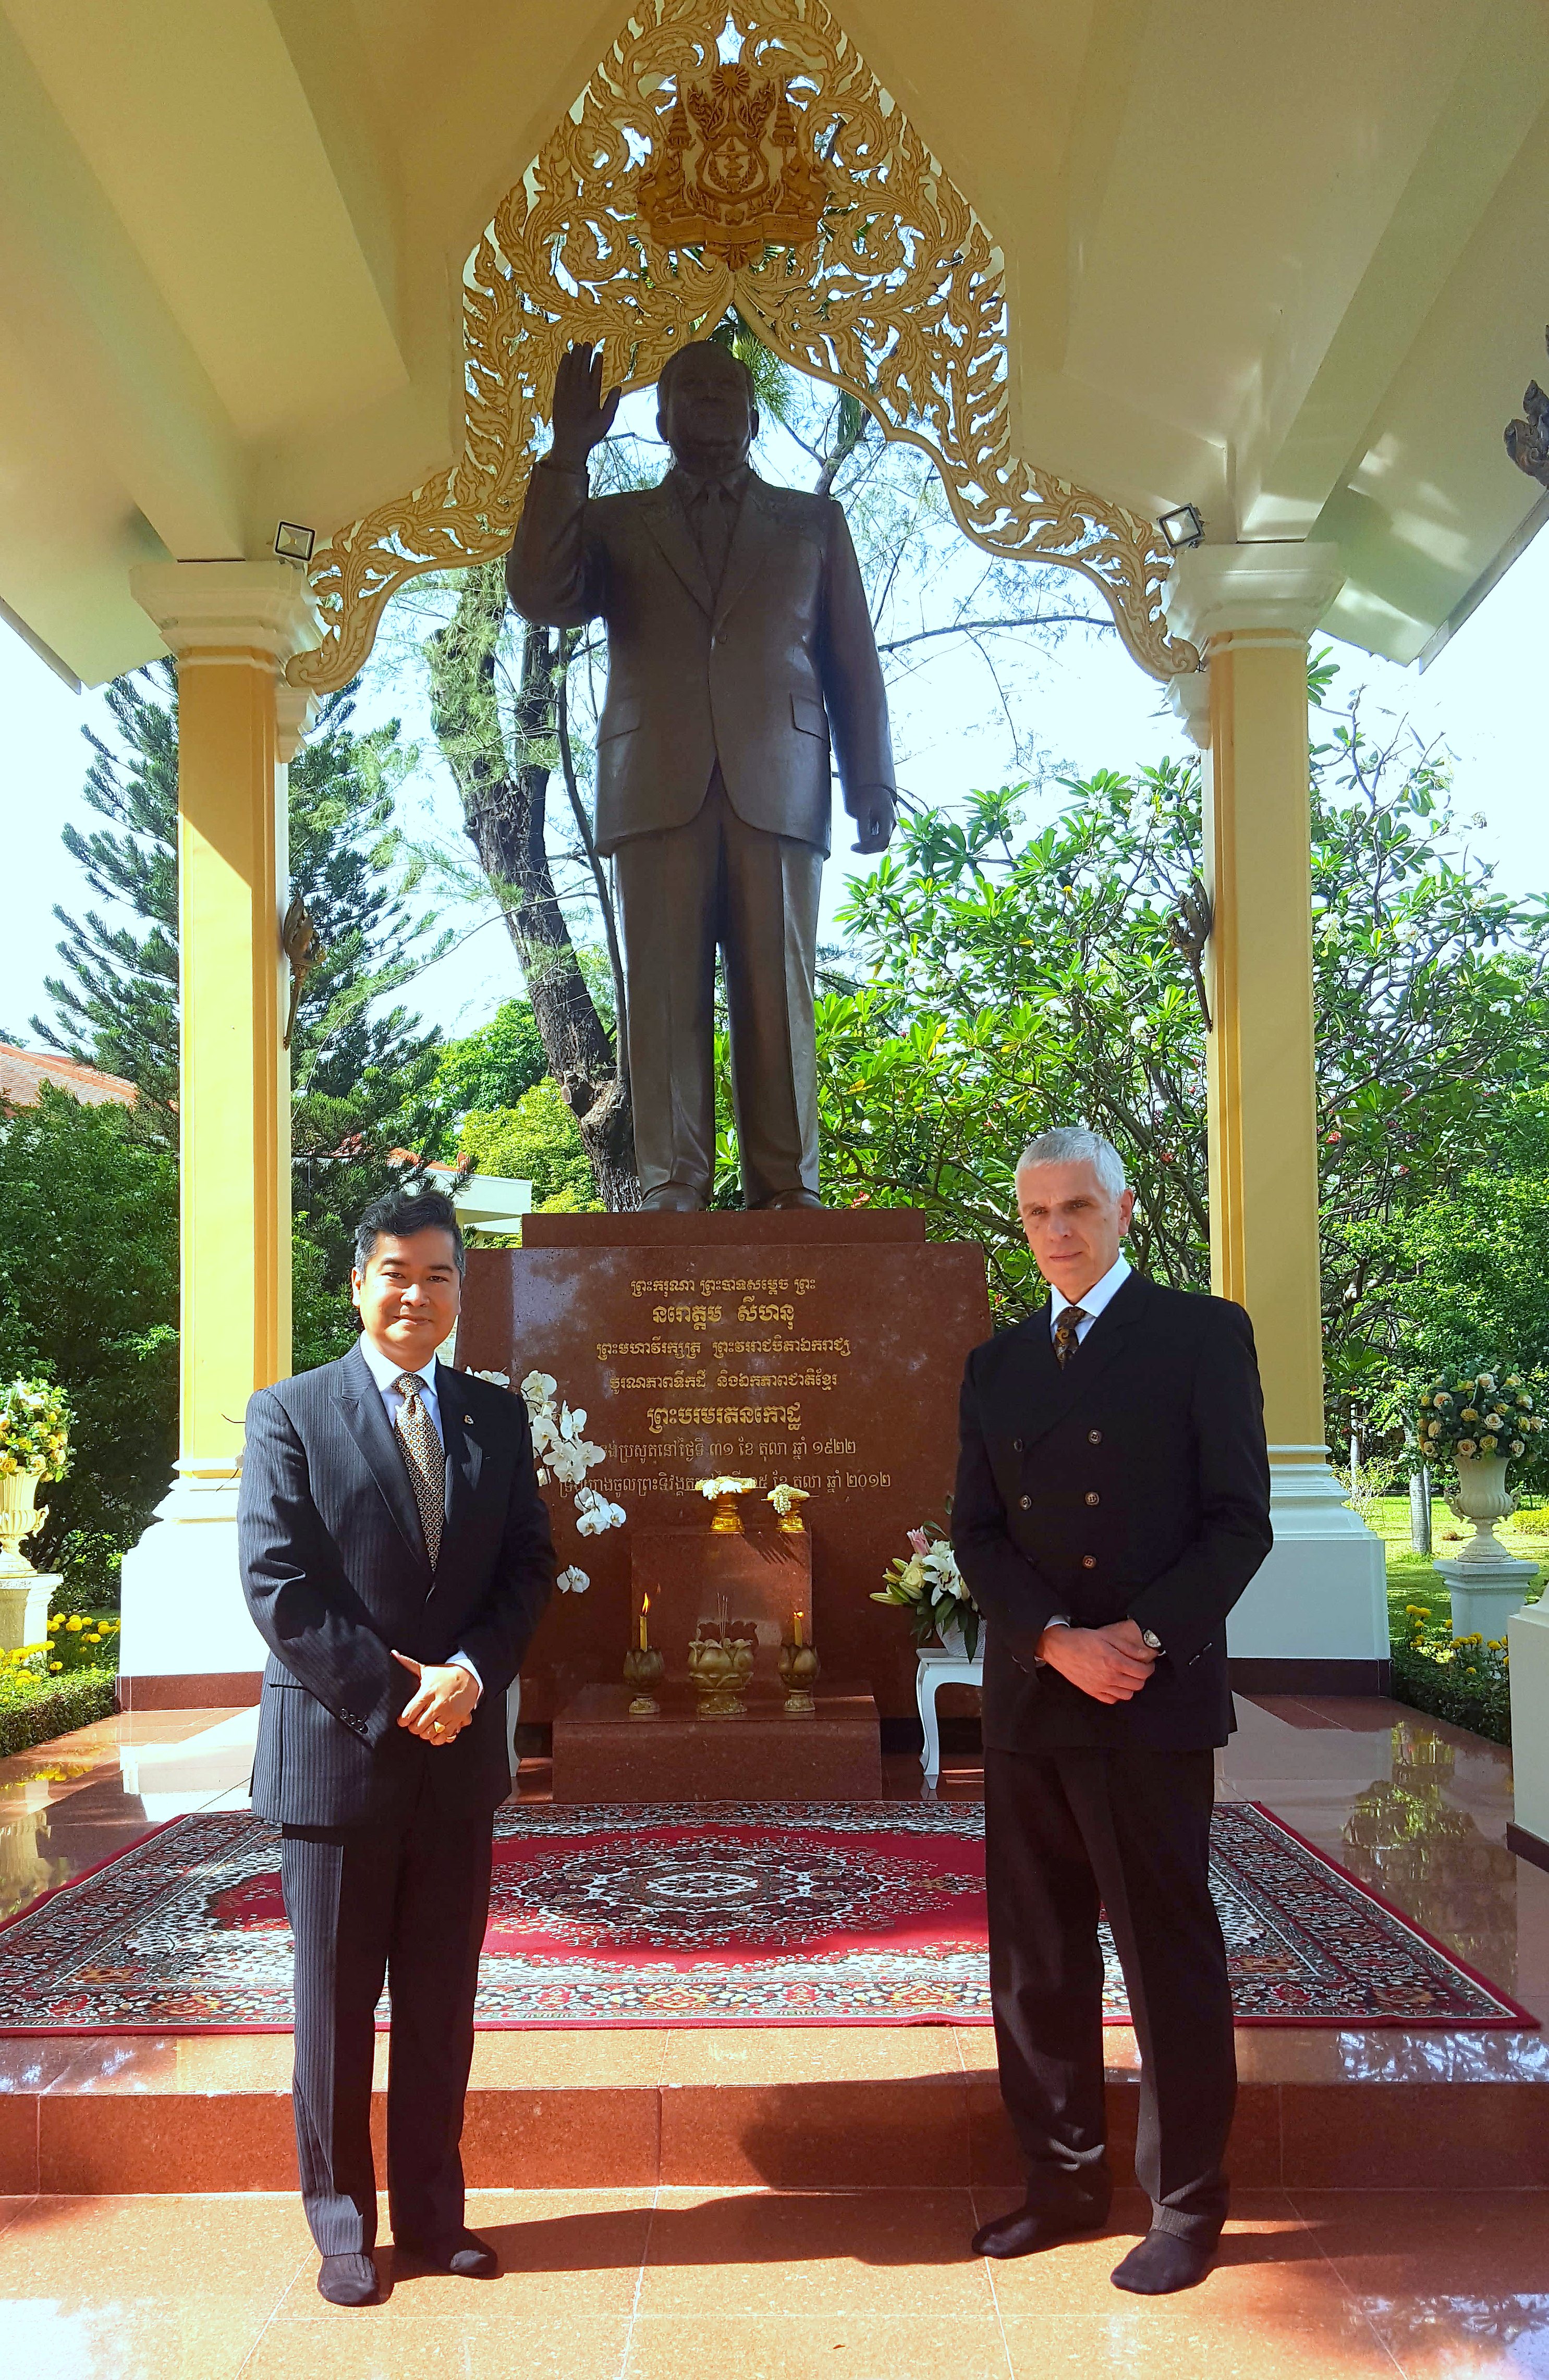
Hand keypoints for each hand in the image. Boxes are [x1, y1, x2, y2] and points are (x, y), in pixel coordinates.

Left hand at [392, 1651, 478, 1743]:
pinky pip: (445, 1736)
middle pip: (418, 1726)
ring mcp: (448, 1713)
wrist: (469, 1676)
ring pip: (430, 1732)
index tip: (402, 1721)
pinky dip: (437, 1738)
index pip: (410, 1713)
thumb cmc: (444, 1674)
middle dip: (413, 1728)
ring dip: (424, 1733)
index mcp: (428, 1692)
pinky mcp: (457, 1719)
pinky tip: (434, 1734)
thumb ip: (408, 1664)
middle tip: (413, 1724)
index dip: (403, 1720)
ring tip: (423, 1728)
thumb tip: (393, 1654)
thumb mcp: (427, 1670)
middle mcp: (438, 1704)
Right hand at [548, 342, 620, 469]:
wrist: (574, 443)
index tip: (599, 354)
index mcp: (593, 397)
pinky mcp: (560, 395)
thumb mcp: (607, 418)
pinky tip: (566, 356)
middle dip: (585, 357)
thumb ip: (612, 403)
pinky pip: (562, 378)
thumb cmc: (591, 434)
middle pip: (584, 371)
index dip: (597, 365)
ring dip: (576, 359)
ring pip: (574, 372)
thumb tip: (618, 387)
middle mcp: (582, 393)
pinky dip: (564, 367)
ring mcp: (570, 393)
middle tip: (587, 343)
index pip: (595, 377)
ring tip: (578, 345)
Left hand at [851, 787, 895, 854]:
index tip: (853, 847)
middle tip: (853, 848)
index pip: (882, 839)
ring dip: (869, 847)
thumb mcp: (862, 809)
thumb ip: (863, 826)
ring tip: (855, 846)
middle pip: (882, 844)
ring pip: (881, 843)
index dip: (868, 847)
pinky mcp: (885, 826)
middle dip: (868, 849)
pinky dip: (870, 843)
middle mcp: (891, 823)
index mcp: (888, 818)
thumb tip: (863, 842)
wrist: (873, 787)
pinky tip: (860, 842)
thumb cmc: (868, 795)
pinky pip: (879, 839)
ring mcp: (889, 825)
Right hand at [1036, 1622, 1156, 1704]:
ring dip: (1131, 1686)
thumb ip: (1129, 1647)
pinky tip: (1115, 1683)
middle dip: (1142, 1676)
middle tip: (1139, 1668)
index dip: (1150, 1668)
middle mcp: (1109, 1677)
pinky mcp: (1092, 1691)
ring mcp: (1100, 1686)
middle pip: (1138, 1685)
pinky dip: (1117, 1694)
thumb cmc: (1083, 1639)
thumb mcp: (1108, 1637)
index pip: (1143, 1672)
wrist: (1060, 1648)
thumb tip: (1146, 1654)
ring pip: (1127, 1695)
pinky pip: (1112, 1699)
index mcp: (1115, 1662)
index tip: (1148, 1664)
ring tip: (1127, 1676)